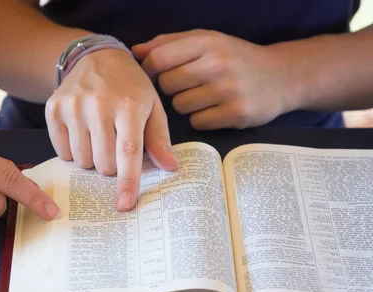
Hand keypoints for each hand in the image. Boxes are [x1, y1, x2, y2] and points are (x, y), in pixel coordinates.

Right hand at [45, 49, 177, 211]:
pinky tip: (81, 132)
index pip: (128, 152)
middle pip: (103, 163)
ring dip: (92, 158)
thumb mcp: (152, 107)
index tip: (124, 204)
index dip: (127, 181)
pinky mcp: (53, 108)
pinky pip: (62, 152)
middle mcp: (98, 105)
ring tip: (98, 137)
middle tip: (114, 145)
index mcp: (128, 105)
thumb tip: (170, 167)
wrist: (96, 58)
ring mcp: (73, 106)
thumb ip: (159, 139)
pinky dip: (73, 150)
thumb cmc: (129, 87)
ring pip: (82, 161)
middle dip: (111, 165)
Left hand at [132, 30, 293, 129]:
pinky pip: (198, 122)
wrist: (283, 77)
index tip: (154, 75)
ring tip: (204, 96)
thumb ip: (169, 43)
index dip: (149, 70)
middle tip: (187, 85)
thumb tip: (135, 51)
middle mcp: (218, 63)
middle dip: (171, 88)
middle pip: (167, 85)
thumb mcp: (207, 41)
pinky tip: (215, 109)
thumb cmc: (235, 58)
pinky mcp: (236, 113)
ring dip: (186, 105)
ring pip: (180, 106)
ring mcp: (228, 90)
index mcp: (207, 41)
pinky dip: (202, 119)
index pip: (158, 58)